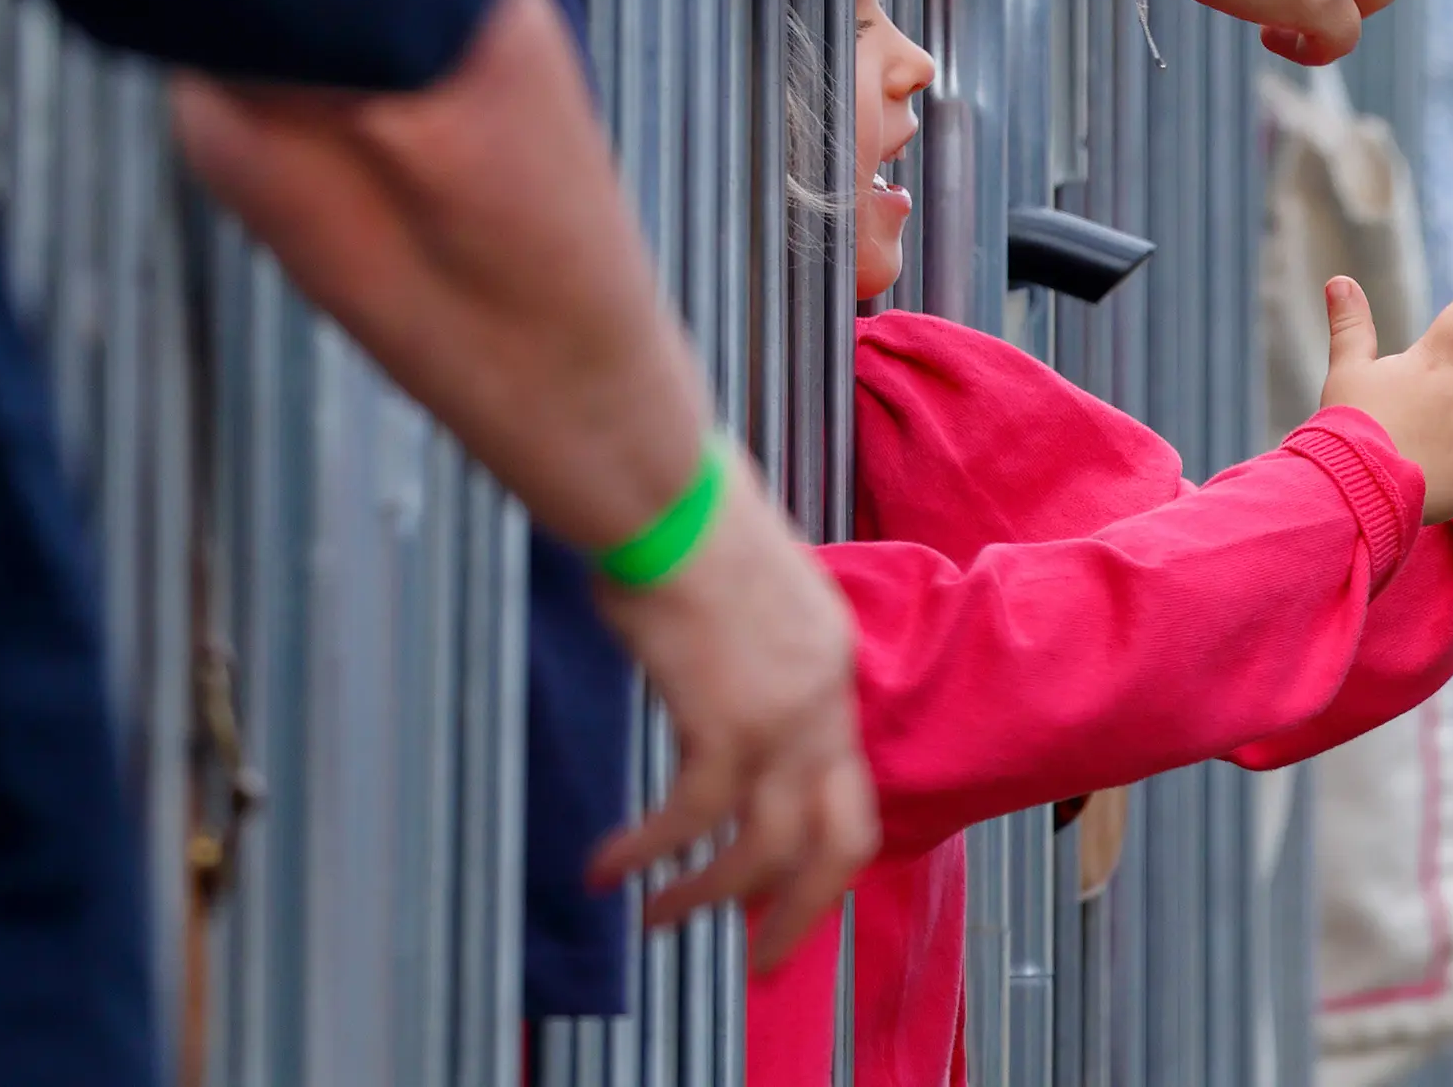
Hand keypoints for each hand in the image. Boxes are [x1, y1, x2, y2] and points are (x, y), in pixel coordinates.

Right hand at [585, 448, 875, 963]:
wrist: (662, 487)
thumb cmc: (682, 522)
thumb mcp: (743, 597)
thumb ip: (746, 656)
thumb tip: (711, 692)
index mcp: (833, 659)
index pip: (847, 781)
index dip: (817, 849)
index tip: (780, 892)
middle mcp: (825, 691)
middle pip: (842, 838)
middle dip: (802, 913)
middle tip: (760, 964)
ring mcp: (785, 708)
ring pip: (767, 848)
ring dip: (708, 898)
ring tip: (656, 922)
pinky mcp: (728, 716)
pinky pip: (694, 818)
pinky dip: (648, 852)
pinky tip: (605, 866)